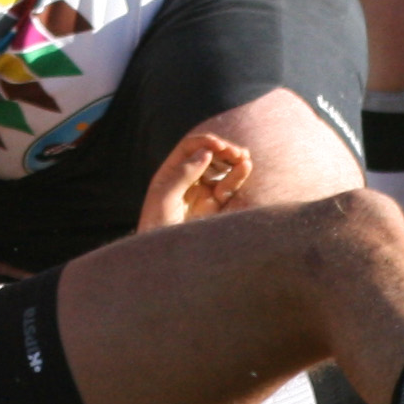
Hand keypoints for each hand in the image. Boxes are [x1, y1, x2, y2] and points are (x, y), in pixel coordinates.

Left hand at [138, 130, 254, 231]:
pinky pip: (229, 187)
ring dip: (233, 160)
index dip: (205, 143)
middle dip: (223, 150)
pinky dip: (238, 175)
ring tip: (244, 157)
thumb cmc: (157, 229)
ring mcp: (202, 194)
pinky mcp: (216, 208)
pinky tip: (245, 167)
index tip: (219, 146)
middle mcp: (187, 181)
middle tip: (237, 152)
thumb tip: (206, 152)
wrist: (164, 260)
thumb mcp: (164, 199)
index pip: (189, 149)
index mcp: (170, 174)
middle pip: (208, 156)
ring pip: (221, 170)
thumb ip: (184, 174)